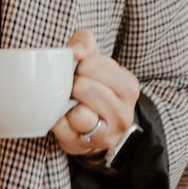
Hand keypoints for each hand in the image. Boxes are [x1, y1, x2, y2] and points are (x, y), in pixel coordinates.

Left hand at [52, 29, 138, 158]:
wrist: (98, 126)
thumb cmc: (93, 86)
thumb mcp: (93, 59)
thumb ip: (85, 42)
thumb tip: (75, 52)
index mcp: (128, 86)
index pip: (91, 64)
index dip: (79, 65)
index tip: (81, 72)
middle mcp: (123, 111)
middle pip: (83, 86)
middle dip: (72, 85)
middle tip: (74, 90)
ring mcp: (108, 133)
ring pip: (79, 113)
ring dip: (67, 105)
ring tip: (72, 104)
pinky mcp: (88, 146)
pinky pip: (65, 129)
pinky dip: (59, 122)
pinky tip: (67, 119)